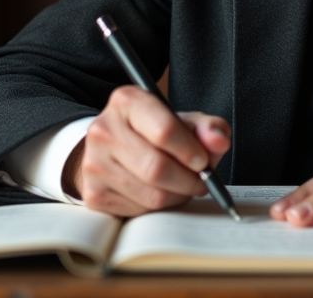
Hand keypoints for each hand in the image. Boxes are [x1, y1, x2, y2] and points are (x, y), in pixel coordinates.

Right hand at [62, 85, 230, 216]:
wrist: (114, 147)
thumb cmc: (155, 132)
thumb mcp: (184, 121)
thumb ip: (208, 127)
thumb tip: (218, 140)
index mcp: (127, 101)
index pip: (164, 131)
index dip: (190, 151)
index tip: (204, 161)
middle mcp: (104, 129)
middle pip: (157, 168)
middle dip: (188, 180)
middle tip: (201, 180)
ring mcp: (94, 163)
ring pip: (151, 195)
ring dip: (177, 196)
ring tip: (183, 185)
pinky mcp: (93, 194)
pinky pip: (139, 211)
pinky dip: (160, 207)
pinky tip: (162, 192)